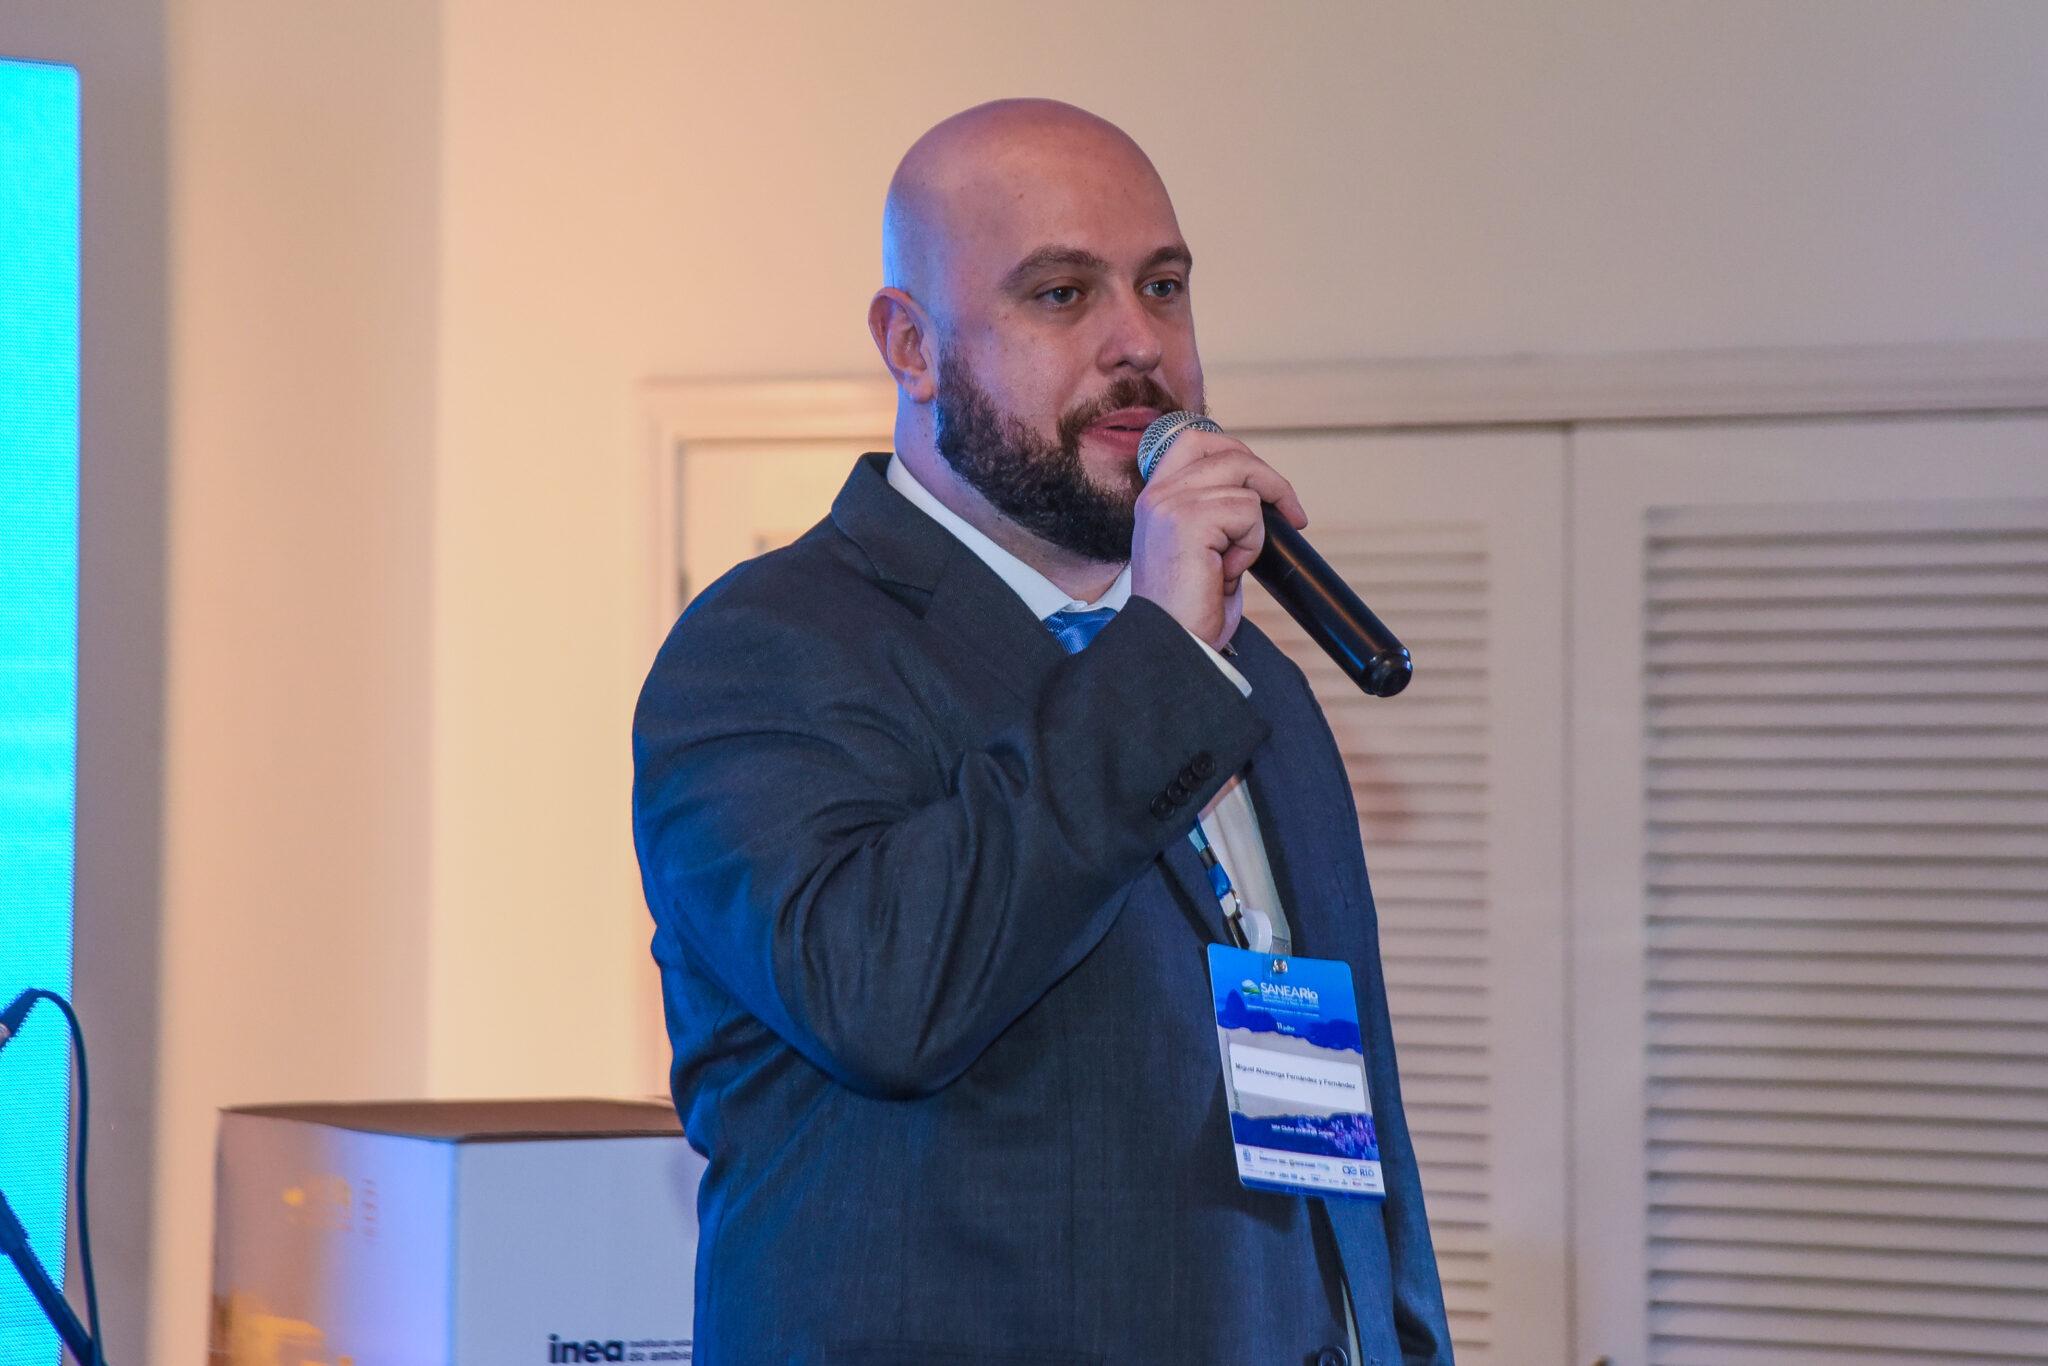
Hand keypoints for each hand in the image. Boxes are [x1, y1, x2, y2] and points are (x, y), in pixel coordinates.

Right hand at [1129, 430, 1307, 649]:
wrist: (1174, 645)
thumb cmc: (1189, 608)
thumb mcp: (1201, 547)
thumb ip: (1215, 511)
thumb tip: (1259, 492)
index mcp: (1155, 498)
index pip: (1194, 440)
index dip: (1237, 453)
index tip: (1264, 487)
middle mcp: (1157, 495)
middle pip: (1228, 452)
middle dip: (1269, 480)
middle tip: (1291, 513)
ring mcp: (1170, 505)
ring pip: (1245, 486)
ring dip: (1254, 529)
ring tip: (1231, 564)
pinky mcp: (1188, 520)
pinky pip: (1248, 513)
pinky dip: (1250, 545)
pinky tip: (1227, 571)